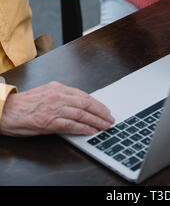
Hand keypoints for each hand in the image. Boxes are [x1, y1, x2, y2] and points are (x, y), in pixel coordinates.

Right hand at [0, 82, 114, 136]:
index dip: (97, 103)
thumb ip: (61, 96)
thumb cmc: (24, 104)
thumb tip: (78, 103)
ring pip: (81, 114)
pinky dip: (83, 128)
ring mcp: (53, 108)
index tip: (105, 109)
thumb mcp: (45, 93)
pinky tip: (91, 131)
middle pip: (86, 103)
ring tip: (105, 126)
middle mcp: (57, 96)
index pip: (83, 95)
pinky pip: (71, 125)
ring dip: (96, 121)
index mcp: (57, 88)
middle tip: (110, 118)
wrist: (5, 110)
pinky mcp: (48, 121)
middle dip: (100, 112)